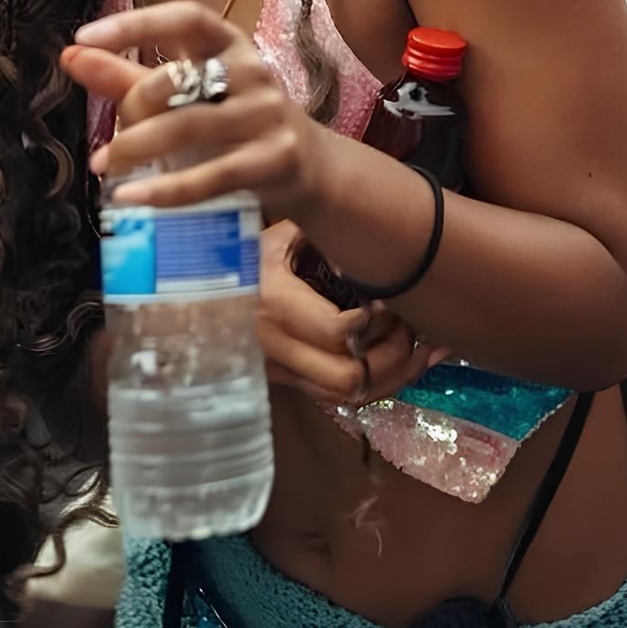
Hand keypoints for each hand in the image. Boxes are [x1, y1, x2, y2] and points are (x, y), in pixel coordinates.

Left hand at [62, 0, 324, 220]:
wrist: (308, 166)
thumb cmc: (235, 124)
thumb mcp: (188, 96)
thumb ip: (128, 78)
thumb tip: (71, 55)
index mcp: (230, 45)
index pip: (187, 18)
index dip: (137, 23)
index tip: (85, 36)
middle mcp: (252, 71)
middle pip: (176, 79)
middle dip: (131, 108)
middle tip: (109, 144)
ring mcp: (265, 114)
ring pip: (188, 126)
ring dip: (136, 148)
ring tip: (105, 168)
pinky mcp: (273, 158)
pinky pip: (211, 176)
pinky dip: (165, 190)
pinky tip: (131, 198)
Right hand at [257, 221, 442, 405]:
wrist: (205, 284)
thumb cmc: (255, 247)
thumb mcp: (288, 232)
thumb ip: (324, 242)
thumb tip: (363, 264)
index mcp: (272, 303)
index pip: (336, 332)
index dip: (374, 320)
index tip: (388, 298)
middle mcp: (273, 348)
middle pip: (347, 377)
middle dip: (391, 352)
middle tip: (408, 323)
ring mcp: (280, 370)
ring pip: (348, 395)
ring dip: (393, 373)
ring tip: (421, 344)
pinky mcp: (288, 380)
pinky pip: (339, 395)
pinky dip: (382, 382)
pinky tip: (414, 359)